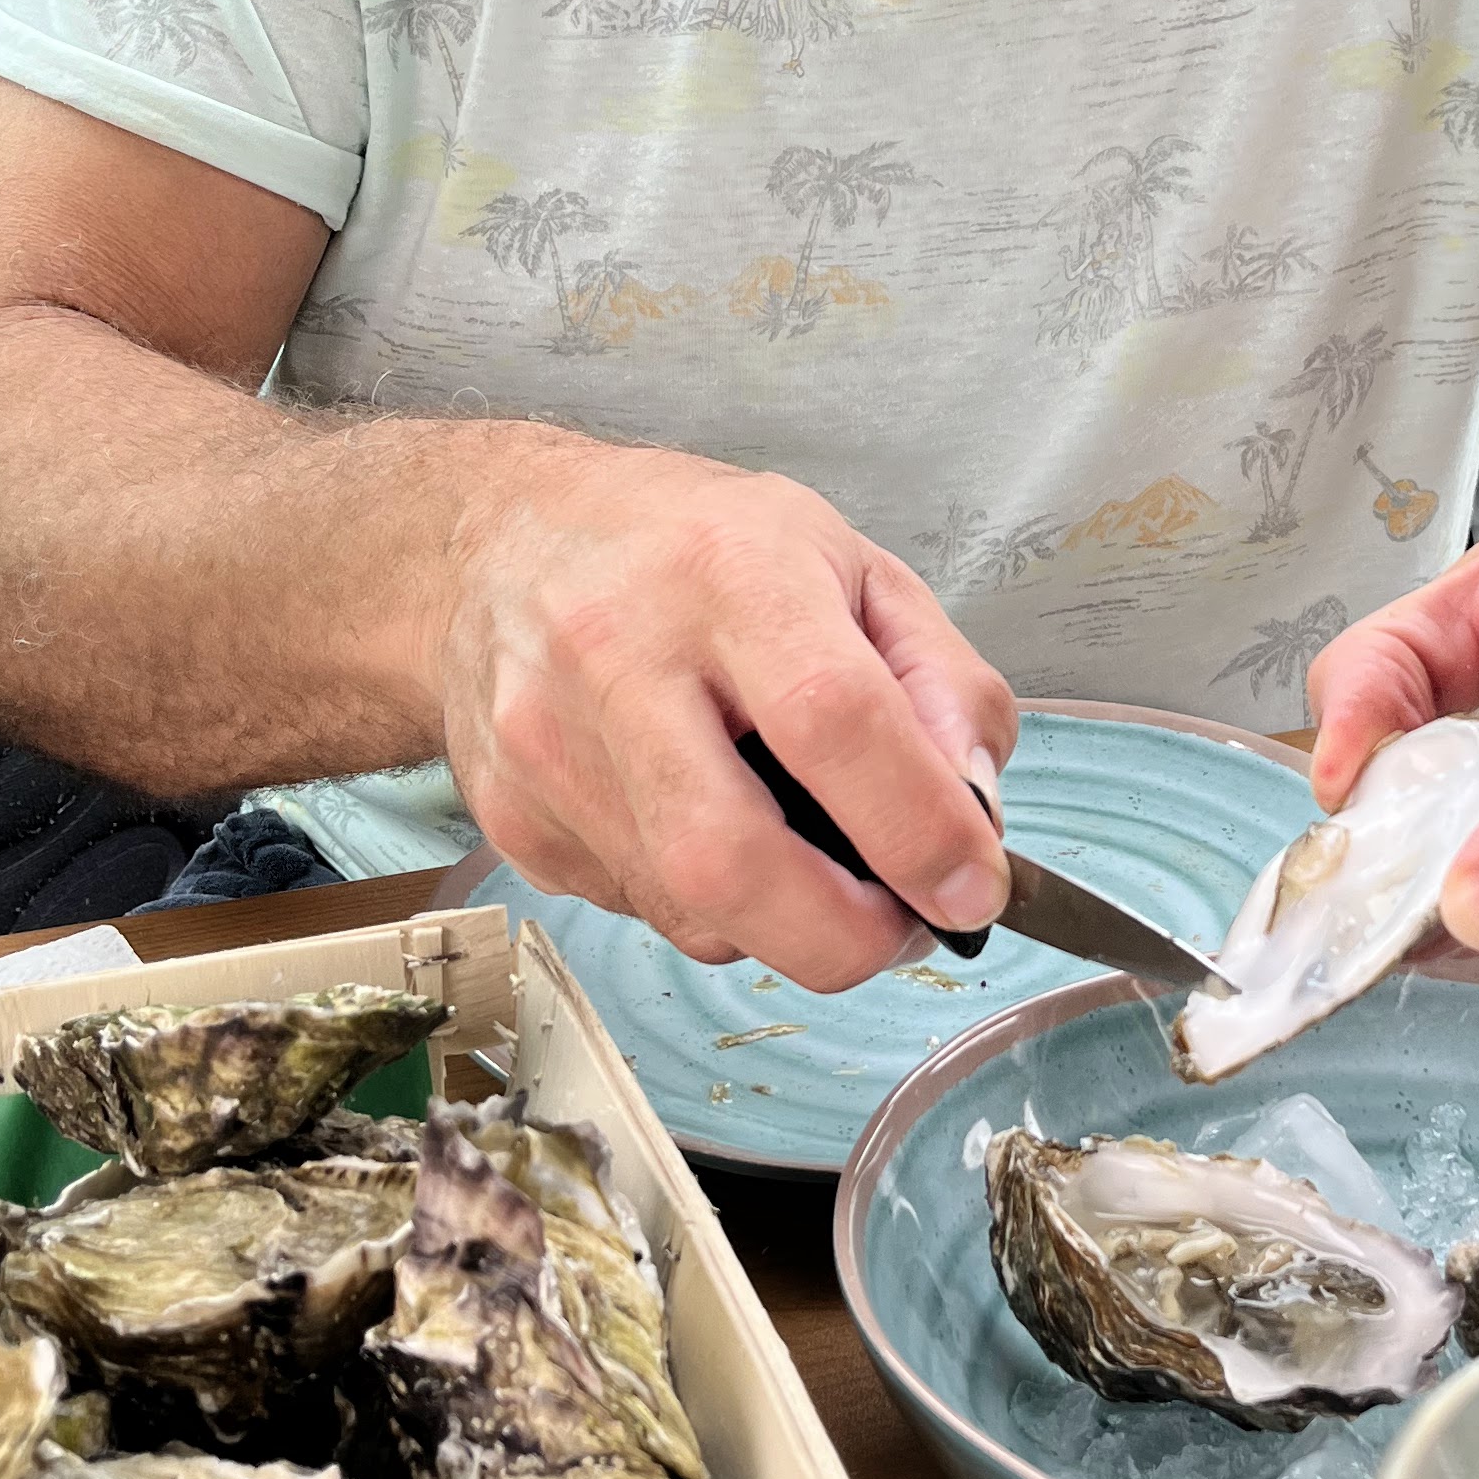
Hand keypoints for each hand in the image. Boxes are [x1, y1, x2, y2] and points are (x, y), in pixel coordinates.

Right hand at [435, 440, 1015, 990]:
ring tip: (811, 860)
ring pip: (689, 912)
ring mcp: (547, 746)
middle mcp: (617, 654)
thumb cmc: (692, 548)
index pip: (833, 722)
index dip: (917, 829)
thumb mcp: (851, 565)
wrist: (502, 541)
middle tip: (902, 925)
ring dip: (782, 924)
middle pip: (730, 860)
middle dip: (844, 937)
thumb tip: (976, 808)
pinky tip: (714, 828)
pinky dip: (709, 906)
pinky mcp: (509, 819)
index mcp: (728, 571)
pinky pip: (640, 912)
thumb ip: (942, 682)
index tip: (972, 887)